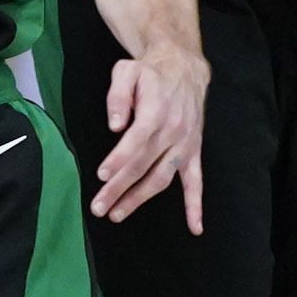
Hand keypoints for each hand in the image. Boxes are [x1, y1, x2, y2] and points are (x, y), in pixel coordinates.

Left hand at [97, 47, 207, 230]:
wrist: (185, 69)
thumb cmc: (150, 73)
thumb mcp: (127, 71)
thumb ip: (118, 95)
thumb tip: (115, 124)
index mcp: (156, 112)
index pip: (136, 141)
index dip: (119, 159)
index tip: (102, 175)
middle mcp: (173, 132)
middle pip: (144, 165)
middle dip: (120, 188)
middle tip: (99, 206)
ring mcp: (185, 145)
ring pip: (162, 178)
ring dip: (140, 199)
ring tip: (118, 214)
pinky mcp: (193, 152)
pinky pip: (196, 181)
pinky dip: (196, 205)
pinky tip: (195, 226)